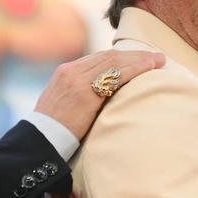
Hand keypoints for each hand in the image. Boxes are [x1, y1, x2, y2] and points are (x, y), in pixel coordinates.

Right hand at [34, 50, 164, 138]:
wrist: (39, 142)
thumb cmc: (53, 130)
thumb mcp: (63, 104)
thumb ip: (80, 93)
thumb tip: (103, 96)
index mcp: (65, 71)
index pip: (99, 57)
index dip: (122, 56)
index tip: (139, 58)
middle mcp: (71, 71)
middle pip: (109, 56)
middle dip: (135, 55)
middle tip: (156, 56)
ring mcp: (77, 80)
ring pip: (115, 62)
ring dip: (140, 60)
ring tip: (158, 61)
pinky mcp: (84, 92)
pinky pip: (116, 75)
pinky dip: (135, 69)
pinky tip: (149, 68)